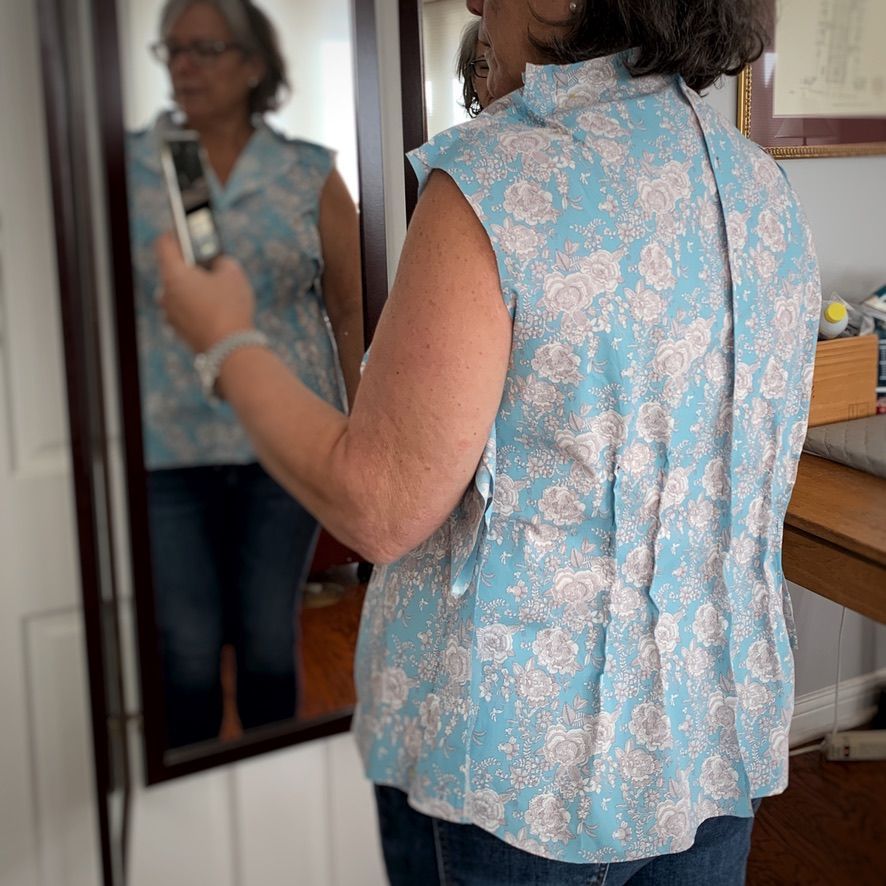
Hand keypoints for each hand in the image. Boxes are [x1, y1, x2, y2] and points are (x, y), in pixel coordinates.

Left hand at [155, 233, 256, 352]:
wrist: (230, 350)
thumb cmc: (230, 309)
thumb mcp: (233, 274)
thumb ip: (221, 262)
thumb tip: (217, 265)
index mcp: (173, 275)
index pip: (164, 244)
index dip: (176, 232)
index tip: (187, 229)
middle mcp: (165, 294)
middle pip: (173, 269)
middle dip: (190, 263)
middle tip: (209, 258)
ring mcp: (171, 315)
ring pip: (179, 291)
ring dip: (194, 285)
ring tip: (216, 285)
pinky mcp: (180, 331)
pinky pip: (186, 310)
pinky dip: (197, 304)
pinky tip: (216, 307)